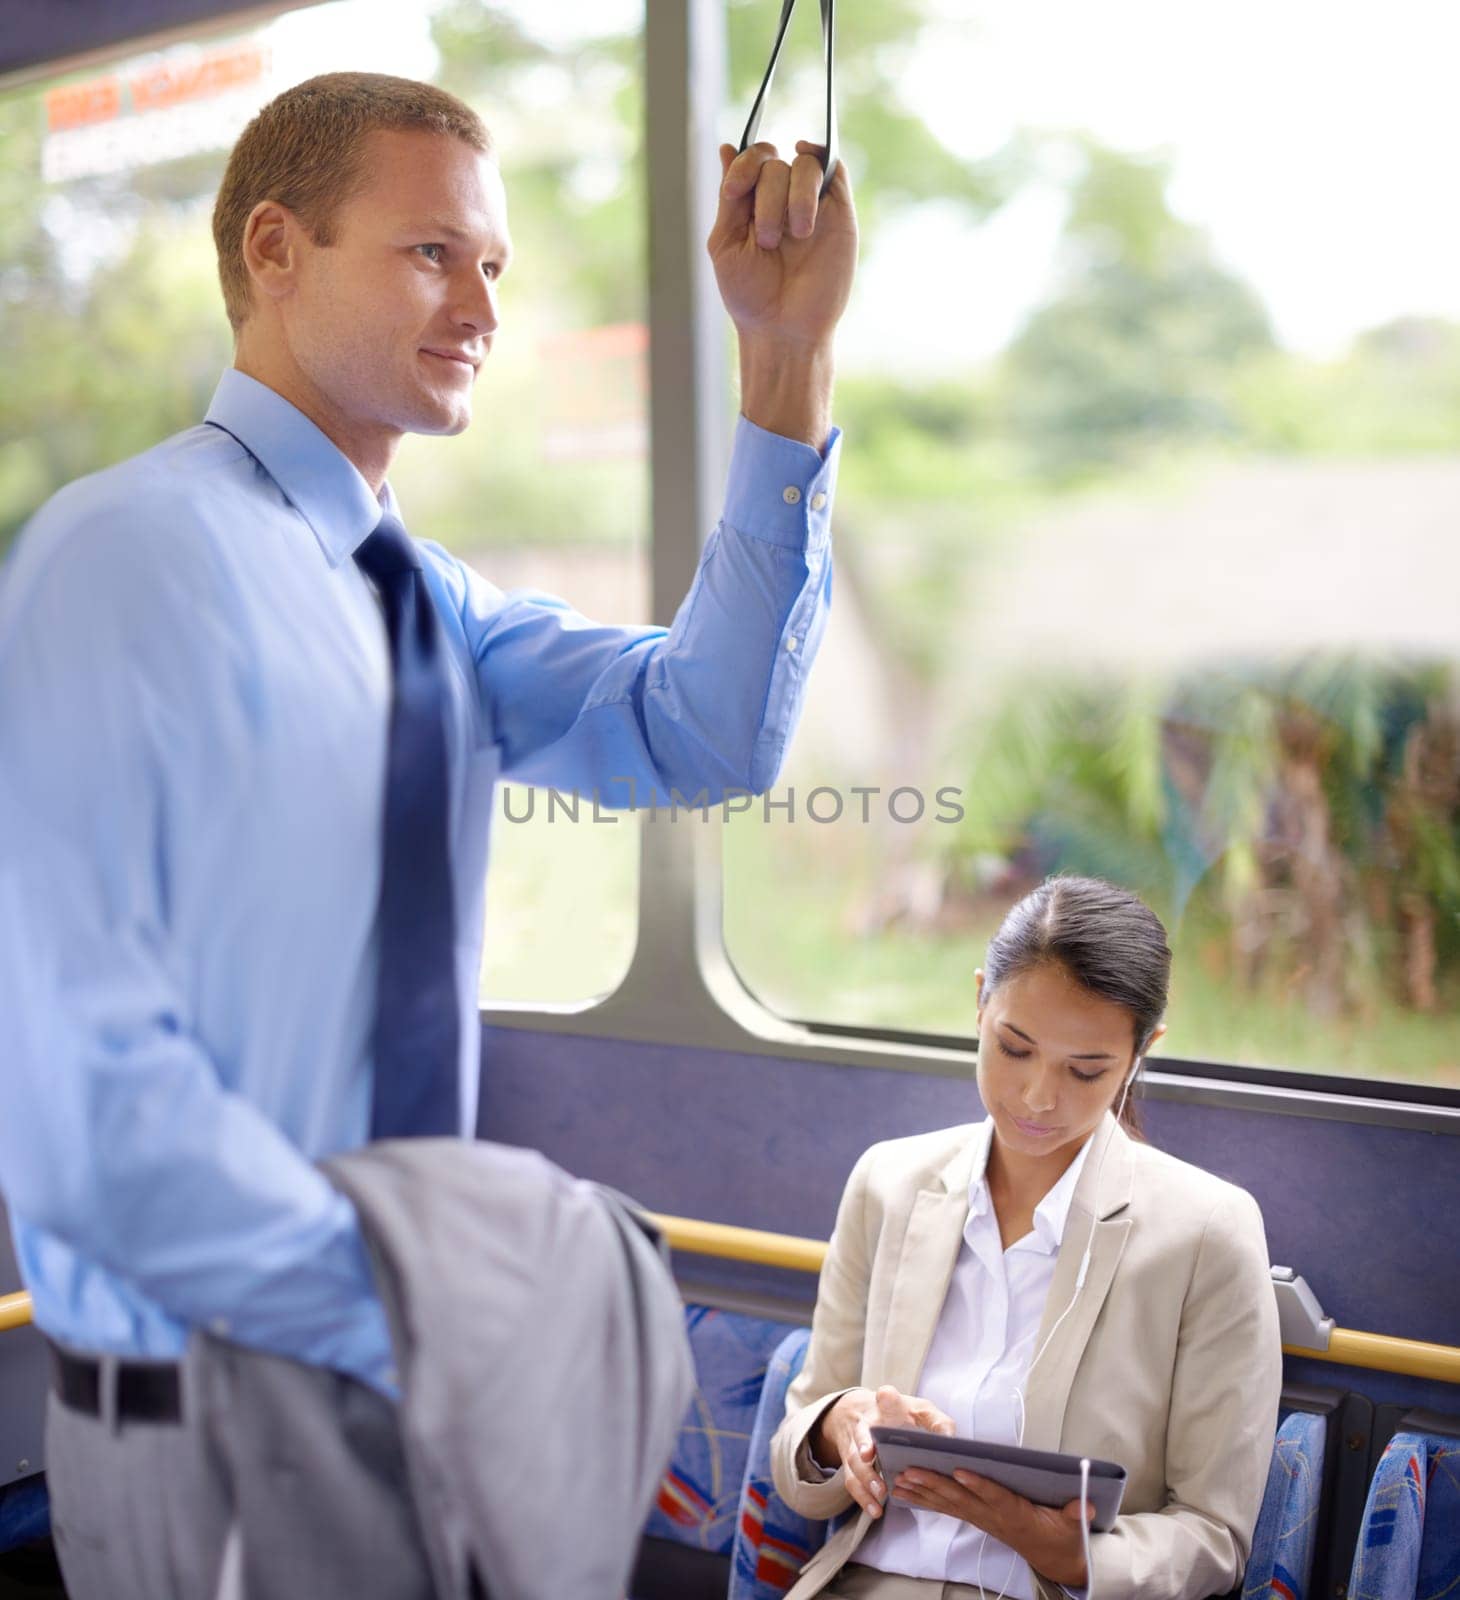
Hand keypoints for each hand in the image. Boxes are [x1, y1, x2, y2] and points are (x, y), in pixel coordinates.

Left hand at [707, 140, 857, 350]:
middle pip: (775, 164)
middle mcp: (781, 199)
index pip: (751, 161)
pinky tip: (809, 157)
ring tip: (796, 235)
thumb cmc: (749, 296)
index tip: (735, 193)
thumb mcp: (726, 244)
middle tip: (769, 241)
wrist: (784, 329)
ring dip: (795, 195)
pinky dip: (823, 155)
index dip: (743, 166)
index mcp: (752, 205)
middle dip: (768, 199)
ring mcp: (811, 205)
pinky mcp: (839, 215)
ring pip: (804, 164)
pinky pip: (834, 169)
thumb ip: (730, 198)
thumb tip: (726, 146)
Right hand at [811, 1384, 955, 1519]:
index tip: (886, 1396)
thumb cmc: (898, 1415)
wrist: (857, 1413)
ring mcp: (855, 1445)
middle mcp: (866, 1424)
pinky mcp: (852, 1465)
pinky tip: (876, 1510)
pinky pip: (852, 1482)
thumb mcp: (920, 1411)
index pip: (886, 1396)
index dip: (886, 1397)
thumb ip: (937, 1423)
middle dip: (863, 1443)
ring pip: (855, 1462)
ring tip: (881, 1492)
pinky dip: (863, 1498)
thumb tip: (951, 1443)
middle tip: (868, 1456)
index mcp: (887, 1406)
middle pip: (862, 1432)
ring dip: (866, 1477)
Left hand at [891, 1469, 1095, 1587]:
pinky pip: (949, 1509)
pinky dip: (927, 1499)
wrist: (1055, 1559)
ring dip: (923, 1491)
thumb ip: (1076, 1515)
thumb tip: (1086, 1506)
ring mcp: (984, 1520)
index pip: (995, 1497)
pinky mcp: (978, 1519)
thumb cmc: (1063, 1536)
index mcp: (1017, 1514)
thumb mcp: (1074, 1526)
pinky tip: (908, 1492)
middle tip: (909, 1470)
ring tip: (899, 1479)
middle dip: (934, 1484)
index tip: (959, 1470)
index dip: (978, 1485)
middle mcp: (994, 1517)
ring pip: (949, 1504)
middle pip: (961, 1499)